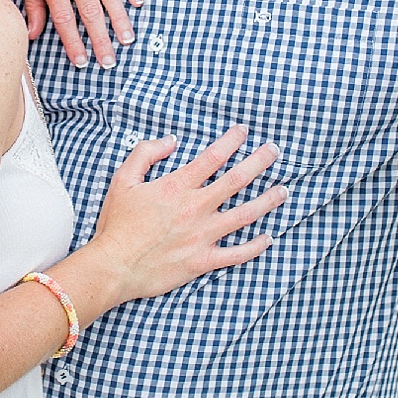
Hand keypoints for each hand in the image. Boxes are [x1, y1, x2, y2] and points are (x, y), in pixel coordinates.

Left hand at [19, 0, 142, 69]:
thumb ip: (31, 1)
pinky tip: (137, 4)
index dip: (73, 42)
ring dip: (119, 19)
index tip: (82, 62)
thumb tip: (33, 33)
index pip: (63, 17)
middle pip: (89, 10)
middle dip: (100, 39)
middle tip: (110, 61)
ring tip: (127, 40)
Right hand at [91, 126, 286, 300]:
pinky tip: (269, 238)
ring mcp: (203, 235)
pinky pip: (237, 254)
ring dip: (268, 200)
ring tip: (284, 190)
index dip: (232, 141)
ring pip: (246, 214)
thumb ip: (145, 153)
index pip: (213, 157)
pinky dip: (256, 246)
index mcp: (177, 186)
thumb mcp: (122, 179)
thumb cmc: (116, 224)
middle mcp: (196, 208)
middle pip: (237, 180)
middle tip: (275, 151)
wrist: (113, 266)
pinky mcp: (203, 261)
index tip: (244, 132)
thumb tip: (171, 140)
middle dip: (260, 162)